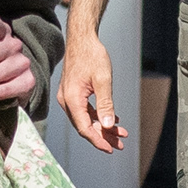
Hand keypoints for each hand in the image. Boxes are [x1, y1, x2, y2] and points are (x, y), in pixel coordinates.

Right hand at [56, 21, 123, 148]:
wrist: (82, 39)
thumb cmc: (92, 55)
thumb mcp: (103, 80)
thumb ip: (105, 104)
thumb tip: (108, 126)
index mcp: (71, 99)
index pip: (84, 127)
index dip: (98, 140)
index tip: (111, 148)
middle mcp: (66, 101)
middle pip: (85, 126)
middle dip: (103, 136)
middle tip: (120, 144)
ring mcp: (68, 97)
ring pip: (86, 119)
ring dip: (103, 127)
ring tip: (120, 134)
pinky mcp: (72, 93)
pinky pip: (85, 111)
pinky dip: (98, 117)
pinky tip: (113, 120)